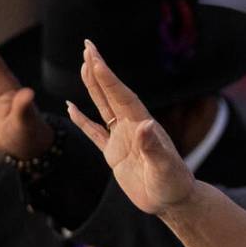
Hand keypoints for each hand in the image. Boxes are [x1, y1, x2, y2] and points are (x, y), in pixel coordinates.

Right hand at [66, 39, 195, 214]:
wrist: (173, 201)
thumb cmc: (174, 184)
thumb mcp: (165, 167)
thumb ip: (154, 147)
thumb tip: (145, 126)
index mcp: (142, 126)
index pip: (122, 97)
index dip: (108, 78)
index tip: (94, 58)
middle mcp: (131, 127)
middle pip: (111, 93)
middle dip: (99, 70)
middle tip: (87, 45)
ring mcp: (122, 140)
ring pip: (103, 107)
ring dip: (93, 86)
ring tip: (82, 64)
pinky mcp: (114, 155)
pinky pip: (94, 133)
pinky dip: (82, 120)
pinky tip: (71, 107)